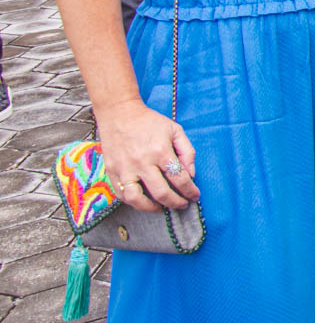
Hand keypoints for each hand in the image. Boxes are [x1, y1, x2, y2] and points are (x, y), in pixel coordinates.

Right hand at [95, 98, 200, 212]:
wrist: (120, 114)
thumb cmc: (149, 122)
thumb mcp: (175, 130)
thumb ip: (187, 152)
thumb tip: (191, 174)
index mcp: (160, 151)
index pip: (180, 178)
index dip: (190, 191)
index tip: (194, 196)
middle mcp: (142, 162)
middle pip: (162, 192)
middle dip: (176, 203)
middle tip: (182, 205)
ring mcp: (124, 169)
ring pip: (137, 200)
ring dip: (152, 208)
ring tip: (162, 208)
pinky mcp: (111, 172)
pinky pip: (121, 195)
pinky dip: (133, 202)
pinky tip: (144, 201)